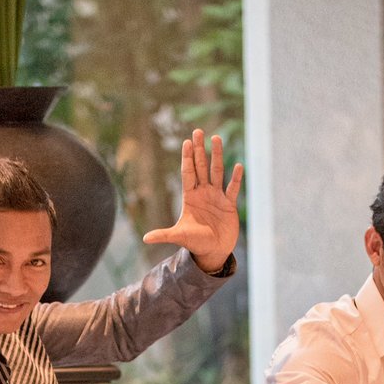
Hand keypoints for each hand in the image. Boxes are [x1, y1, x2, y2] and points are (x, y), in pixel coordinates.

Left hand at [142, 128, 242, 272]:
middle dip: (199, 150)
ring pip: (217, 172)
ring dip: (217, 155)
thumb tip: (145, 238)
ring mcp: (216, 197)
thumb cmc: (195, 243)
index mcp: (190, 197)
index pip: (188, 173)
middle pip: (201, 167)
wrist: (213, 252)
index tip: (187, 142)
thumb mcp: (179, 236)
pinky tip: (237, 165)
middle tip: (198, 131)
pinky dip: (236, 178)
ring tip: (216, 138)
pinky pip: (232, 188)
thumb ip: (163, 235)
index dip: (187, 158)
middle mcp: (203, 193)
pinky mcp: (229, 205)